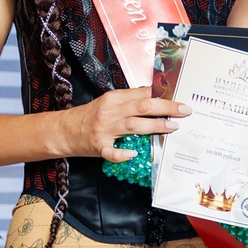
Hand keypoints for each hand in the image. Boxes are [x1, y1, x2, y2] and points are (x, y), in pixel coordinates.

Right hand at [62, 87, 189, 162]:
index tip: (179, 97)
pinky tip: (134, 153)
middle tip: (184, 110)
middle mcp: (110, 112)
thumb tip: (153, 95)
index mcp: (113, 98)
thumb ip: (128, 100)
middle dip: (165, 108)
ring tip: (172, 127)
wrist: (64, 130)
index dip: (162, 95)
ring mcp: (104, 130)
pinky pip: (112, 152)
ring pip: (133, 125)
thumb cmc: (89, 117)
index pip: (142, 94)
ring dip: (154, 126)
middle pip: (142, 107)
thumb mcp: (108, 102)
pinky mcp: (99, 147)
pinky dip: (123, 153)